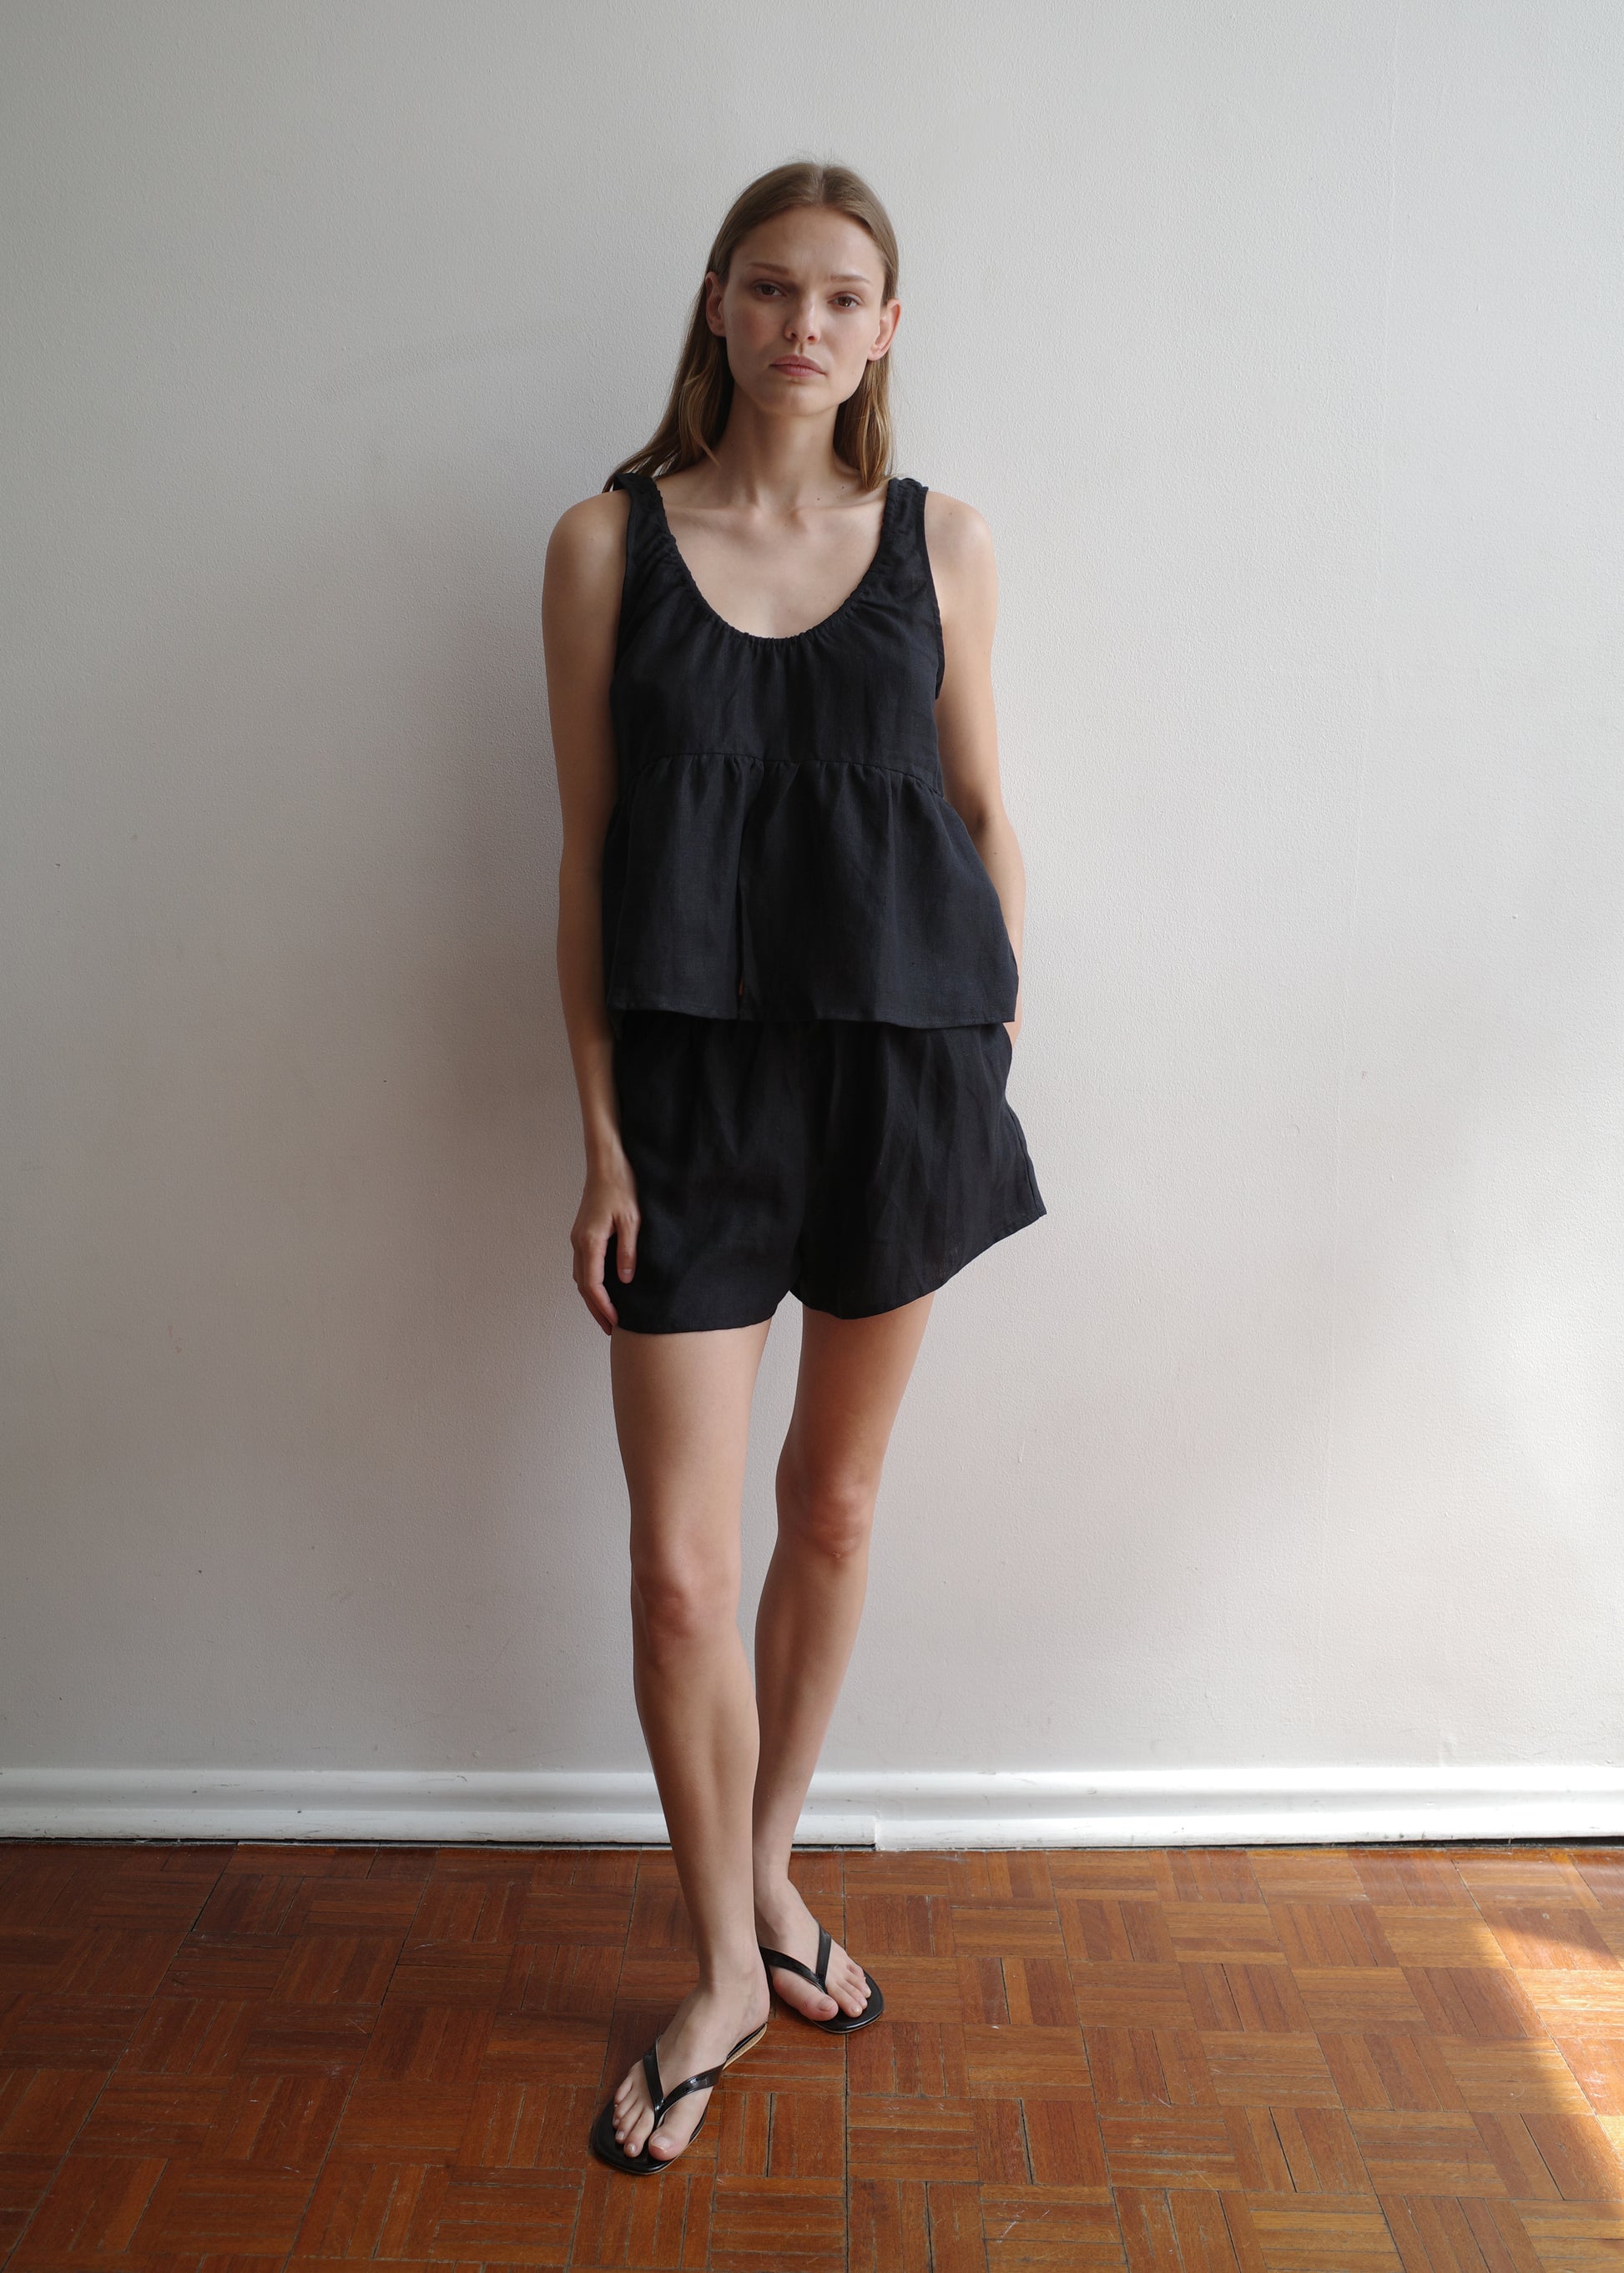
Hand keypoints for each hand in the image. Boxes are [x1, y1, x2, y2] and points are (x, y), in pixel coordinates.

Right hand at [571, 1151, 639, 1334]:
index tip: (615, 1323)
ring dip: (592, 1297)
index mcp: (590, 1241)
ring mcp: (578, 1236)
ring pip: (581, 1276)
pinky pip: (583, 1264)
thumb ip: (628, 1252)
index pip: (593, 1285)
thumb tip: (625, 1280)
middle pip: (583, 1285)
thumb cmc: (621, 1186)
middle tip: (610, 1328)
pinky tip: (603, 1288)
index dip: (603, 1307)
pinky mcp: (582, 1232)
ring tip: (607, 1314)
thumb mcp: (633, 1220)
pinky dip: (591, 1282)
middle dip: (596, 1309)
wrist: (607, 1162)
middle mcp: (579, 1241)